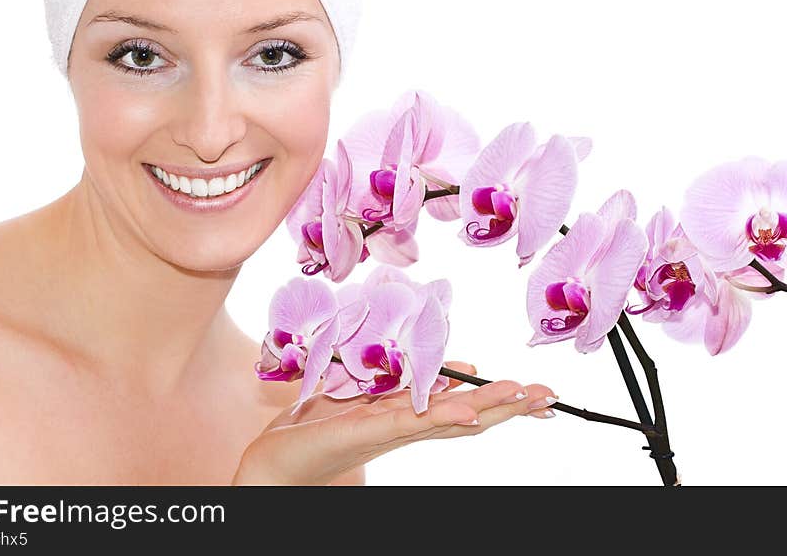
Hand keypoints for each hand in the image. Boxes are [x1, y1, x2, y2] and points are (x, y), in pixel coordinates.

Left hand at [232, 362, 557, 484]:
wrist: (275, 459)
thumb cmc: (317, 425)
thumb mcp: (365, 393)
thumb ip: (402, 382)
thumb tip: (451, 366)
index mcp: (408, 416)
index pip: (462, 406)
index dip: (499, 400)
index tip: (536, 392)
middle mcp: (405, 427)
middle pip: (466, 415)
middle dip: (508, 405)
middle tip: (550, 396)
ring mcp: (387, 432)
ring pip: (447, 419)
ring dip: (487, 407)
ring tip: (524, 398)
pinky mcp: (363, 431)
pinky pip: (407, 422)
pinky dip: (439, 415)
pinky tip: (467, 413)